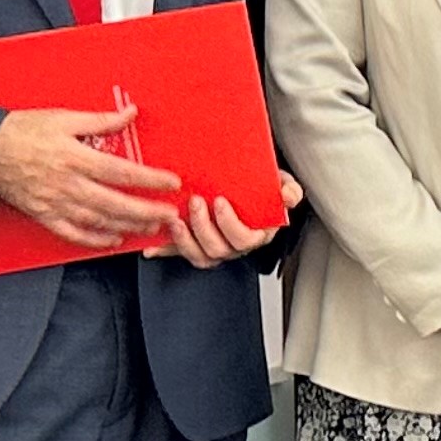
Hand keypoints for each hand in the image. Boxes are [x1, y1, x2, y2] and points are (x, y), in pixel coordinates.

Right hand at [0, 105, 182, 247]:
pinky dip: (94, 239)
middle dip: (146, 211)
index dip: (150, 179)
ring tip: (151, 227)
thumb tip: (130, 113)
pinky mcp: (42, 215)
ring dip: (127, 226)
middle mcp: (66, 184)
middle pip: (115, 203)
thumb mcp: (63, 118)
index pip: (121, 171)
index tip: (172, 182)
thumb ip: (100, 120)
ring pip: (98, 221)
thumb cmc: (22, 130)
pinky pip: (72, 233)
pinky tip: (113, 239)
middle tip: (170, 214)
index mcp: (74, 157)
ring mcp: (54, 203)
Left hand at [158, 171, 301, 267]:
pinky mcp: (195, 245)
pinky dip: (165, 251)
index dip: (230, 225)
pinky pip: (180, 254)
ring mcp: (215, 246)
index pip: (245, 240)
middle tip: (195, 202)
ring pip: (201, 257)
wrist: (246, 185)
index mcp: (257, 233)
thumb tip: (288, 196)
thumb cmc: (261, 186)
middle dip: (203, 227)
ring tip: (175, 220)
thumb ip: (287, 189)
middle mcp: (236, 245)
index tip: (220, 202)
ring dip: (184, 240)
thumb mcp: (279, 183)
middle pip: (219, 249)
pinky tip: (152, 247)